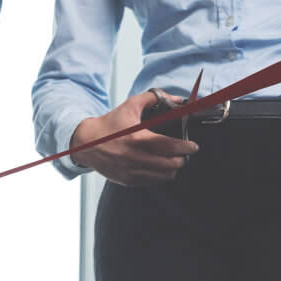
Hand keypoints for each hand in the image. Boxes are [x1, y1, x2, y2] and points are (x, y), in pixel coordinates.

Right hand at [70, 90, 199, 186]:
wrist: (87, 142)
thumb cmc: (110, 124)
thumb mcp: (130, 106)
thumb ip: (153, 98)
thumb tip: (175, 98)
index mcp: (137, 138)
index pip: (169, 146)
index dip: (185, 147)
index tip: (193, 146)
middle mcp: (134, 157)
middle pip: (170, 164)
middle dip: (182, 159)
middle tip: (184, 153)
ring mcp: (131, 171)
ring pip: (164, 176)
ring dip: (172, 168)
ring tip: (174, 160)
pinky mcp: (128, 180)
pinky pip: (152, 182)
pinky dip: (160, 175)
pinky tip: (160, 167)